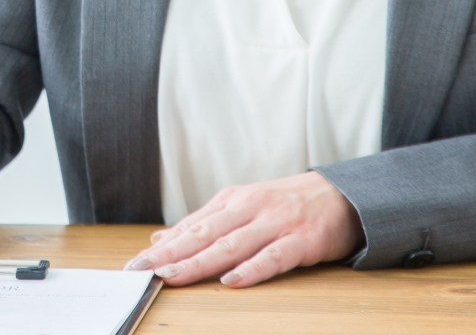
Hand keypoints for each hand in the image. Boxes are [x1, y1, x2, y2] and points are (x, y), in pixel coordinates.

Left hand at [124, 171, 361, 287]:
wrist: (341, 196)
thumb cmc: (286, 206)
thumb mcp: (242, 208)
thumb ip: (204, 225)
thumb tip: (160, 240)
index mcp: (231, 201)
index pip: (190, 226)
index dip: (161, 247)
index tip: (134, 264)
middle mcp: (249, 208)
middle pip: (204, 235)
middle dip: (170, 254)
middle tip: (142, 270)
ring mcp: (275, 223)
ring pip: (232, 245)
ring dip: (200, 262)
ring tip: (174, 275)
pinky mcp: (301, 240)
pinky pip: (274, 256)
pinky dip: (252, 268)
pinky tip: (232, 281)